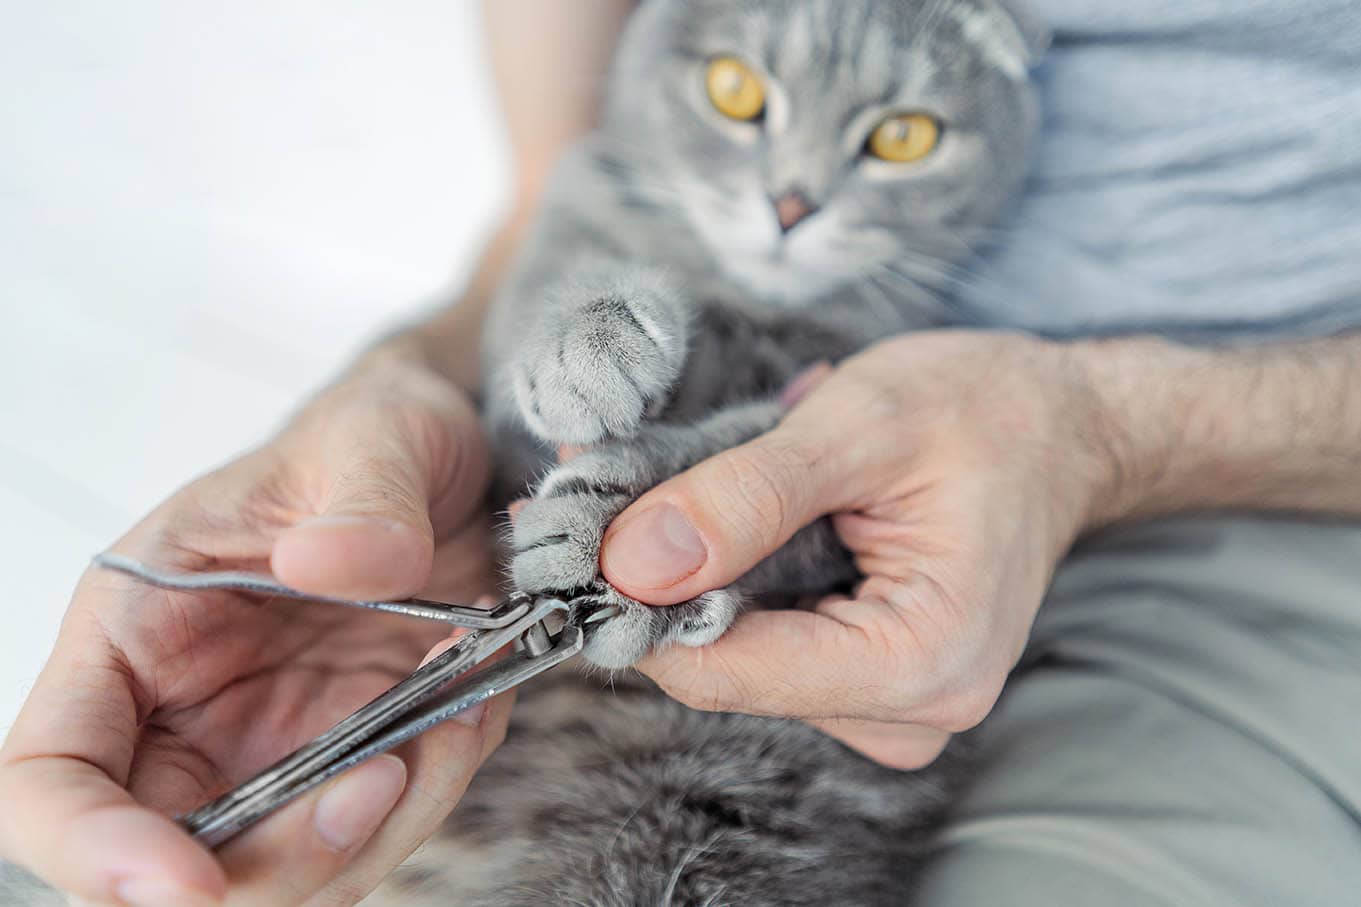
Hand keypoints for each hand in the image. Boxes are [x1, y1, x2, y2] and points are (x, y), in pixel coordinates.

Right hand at [0, 359, 506, 906]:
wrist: (452, 459)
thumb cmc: (375, 435)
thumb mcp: (373, 437)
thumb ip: (361, 498)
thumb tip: (331, 564)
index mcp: (137, 631)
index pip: (53, 775)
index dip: (93, 848)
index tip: (187, 884)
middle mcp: (190, 712)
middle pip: (182, 858)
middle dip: (283, 856)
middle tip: (384, 777)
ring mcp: (275, 747)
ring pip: (293, 869)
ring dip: (382, 825)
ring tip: (455, 711)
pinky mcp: (353, 759)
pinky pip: (382, 825)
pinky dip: (436, 789)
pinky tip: (473, 703)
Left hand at [598, 332, 1118, 768]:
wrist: (1061, 425)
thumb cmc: (987, 411)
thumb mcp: (862, 425)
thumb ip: (747, 495)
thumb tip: (633, 563)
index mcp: (922, 661)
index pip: (726, 671)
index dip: (634, 604)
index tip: (575, 532)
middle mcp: (909, 711)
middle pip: (722, 669)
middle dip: (656, 580)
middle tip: (617, 483)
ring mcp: (889, 704)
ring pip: (732, 656)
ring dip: (690, 574)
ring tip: (691, 482)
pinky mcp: (866, 678)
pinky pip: (762, 642)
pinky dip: (726, 579)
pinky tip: (728, 516)